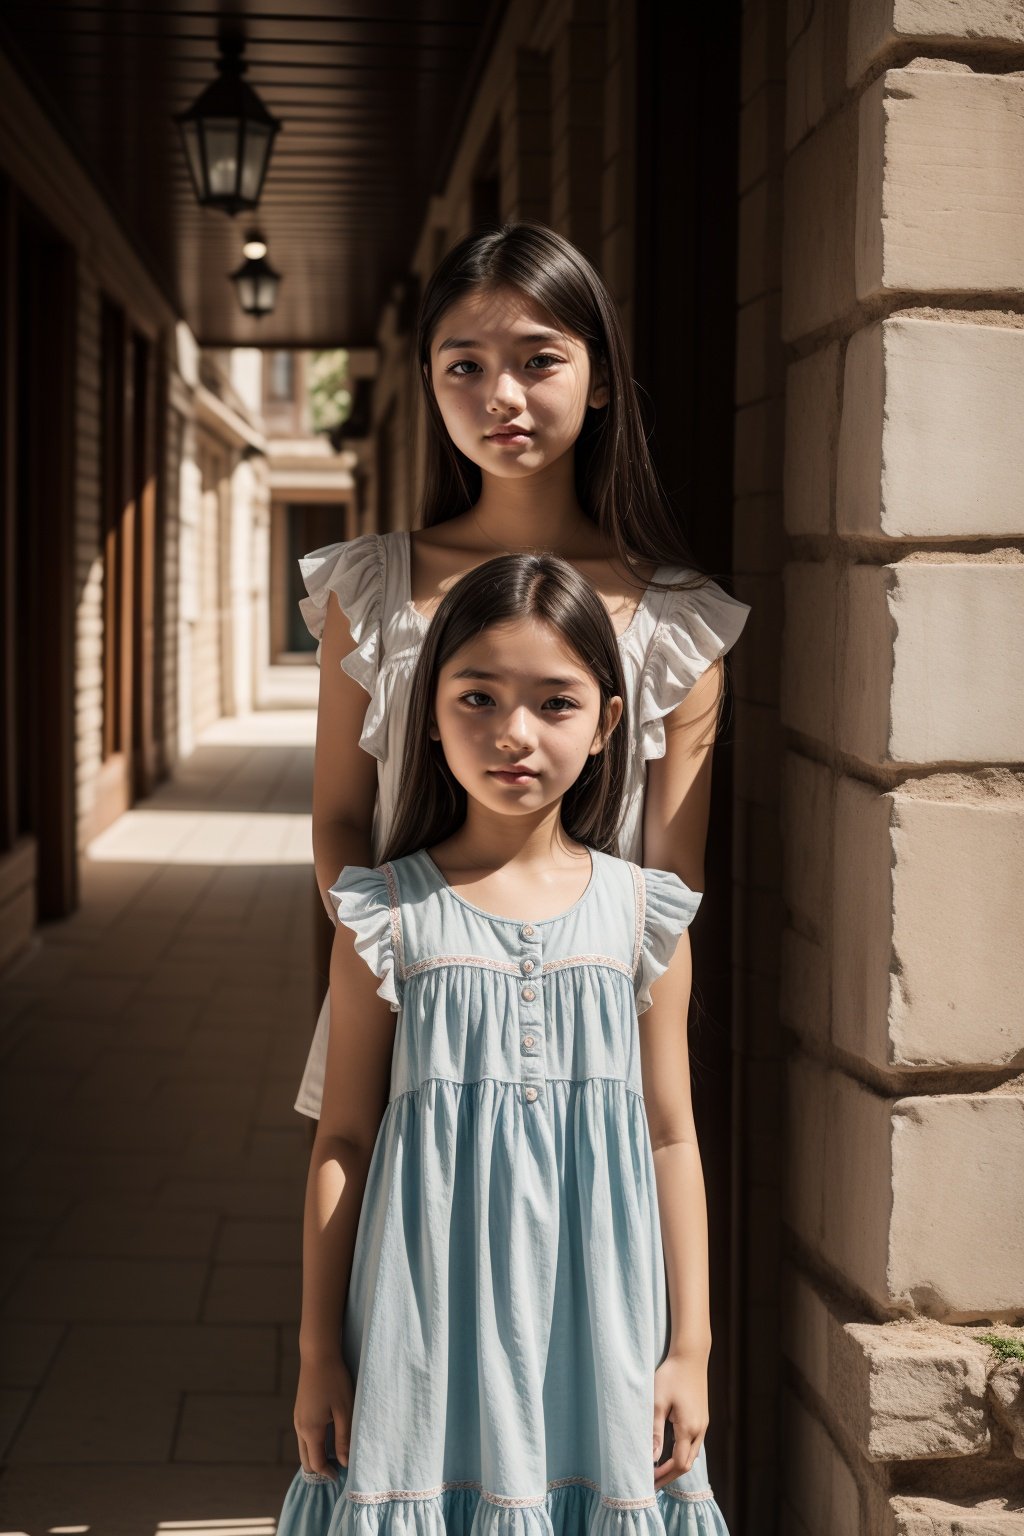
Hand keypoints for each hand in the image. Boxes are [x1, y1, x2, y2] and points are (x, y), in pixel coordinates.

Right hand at [294, 1351, 354, 1481]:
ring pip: (304, 1448)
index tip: (341, 1475)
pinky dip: (314, 1443)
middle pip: (306, 1460)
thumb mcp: (344, 1410)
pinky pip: (304, 1436)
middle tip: (337, 1468)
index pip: (316, 1463)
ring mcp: (298, 1418)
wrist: (318, 1354)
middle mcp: (300, 1427)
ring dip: (317, 1455)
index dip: (328, 1473)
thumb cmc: (334, 1380)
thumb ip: (343, 1438)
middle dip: (320, 1468)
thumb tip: (343, 1462)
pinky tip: (328, 1437)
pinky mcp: (300, 1411)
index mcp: (311, 1430)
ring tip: (336, 1454)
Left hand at [652, 1353, 708, 1490]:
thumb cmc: (671, 1375)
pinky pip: (694, 1442)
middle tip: (652, 1481)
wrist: (690, 1355)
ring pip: (692, 1453)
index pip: (679, 1464)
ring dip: (677, 1464)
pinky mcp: (702, 1416)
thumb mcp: (658, 1402)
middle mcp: (700, 1429)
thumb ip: (655, 1431)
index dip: (664, 1475)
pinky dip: (682, 1452)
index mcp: (689, 1428)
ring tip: (658, 1468)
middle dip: (670, 1474)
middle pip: (688, 1463)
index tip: (649, 1480)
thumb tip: (653, 1458)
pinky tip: (669, 1450)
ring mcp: (703, 1423)